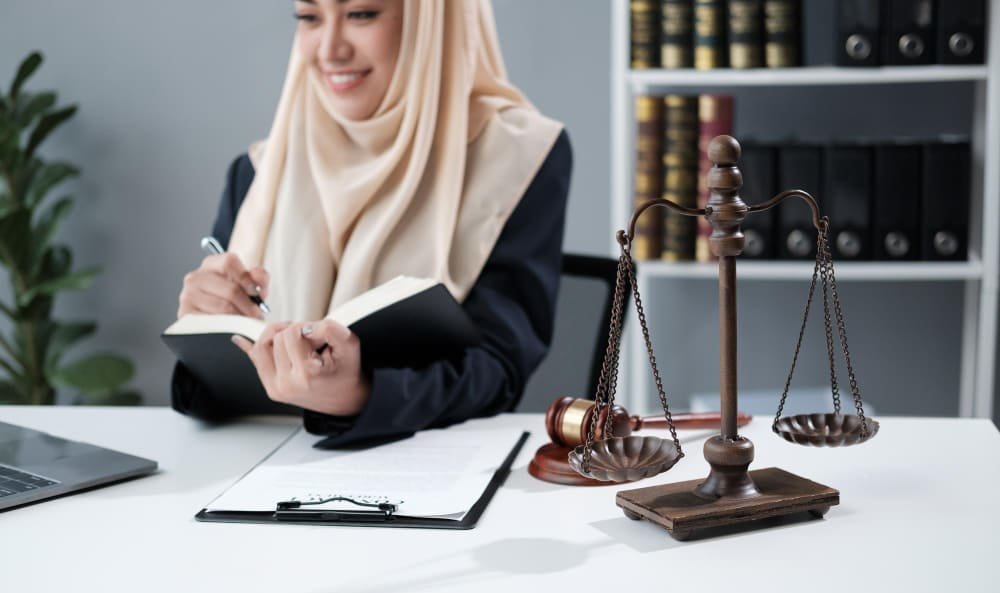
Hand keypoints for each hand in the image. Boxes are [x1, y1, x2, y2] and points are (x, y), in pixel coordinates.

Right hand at [177, 253, 268, 318]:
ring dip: (240, 317)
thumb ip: (259, 277)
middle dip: (248, 305)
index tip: (256, 292)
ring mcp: (188, 295)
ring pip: (224, 307)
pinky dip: (227, 326)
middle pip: (230, 289)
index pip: (229, 262)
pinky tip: (231, 326)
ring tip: (246, 321)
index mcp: (211, 264)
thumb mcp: (249, 284)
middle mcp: (195, 277)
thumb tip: (257, 276)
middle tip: (256, 314)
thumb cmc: (234, 297)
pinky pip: (213, 322)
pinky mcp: (185, 314)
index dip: (246, 278)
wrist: (214, 316)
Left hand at [232, 320, 370, 415]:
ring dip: (276, 338)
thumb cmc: (346, 371)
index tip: (319, 338)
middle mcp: (287, 384)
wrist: (346, 400)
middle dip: (293, 333)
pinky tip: (240, 339)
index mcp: (306, 374)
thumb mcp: (349, 344)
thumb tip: (304, 326)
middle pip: (275, 338)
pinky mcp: (271, 389)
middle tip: (311, 343)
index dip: (307, 327)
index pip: (291, 333)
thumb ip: (330, 328)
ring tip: (293, 341)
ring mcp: (276, 388)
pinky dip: (251, 347)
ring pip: (261, 346)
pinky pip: (255, 361)